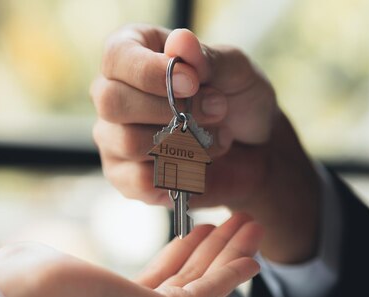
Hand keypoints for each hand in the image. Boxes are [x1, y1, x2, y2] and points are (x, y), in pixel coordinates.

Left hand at [0, 214, 261, 296]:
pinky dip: (229, 273)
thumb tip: (43, 257)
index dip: (187, 259)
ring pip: (202, 289)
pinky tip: (247, 255)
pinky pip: (205, 294)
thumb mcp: (51, 269)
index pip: (160, 290)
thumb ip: (62, 268)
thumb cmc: (20, 286)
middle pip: (189, 289)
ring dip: (229, 256)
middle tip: (237, 227)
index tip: (200, 235)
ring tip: (248, 226)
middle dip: (216, 255)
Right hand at [91, 25, 320, 262]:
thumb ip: (207, 58)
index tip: (193, 83)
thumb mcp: (235, 70)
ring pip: (129, 143)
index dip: (151, 72)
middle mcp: (112, 93)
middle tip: (215, 110)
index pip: (117, 57)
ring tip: (218, 138)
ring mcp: (113, 138)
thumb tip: (180, 43)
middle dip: (168, 110)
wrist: (256, 149)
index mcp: (131, 54)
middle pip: (112, 102)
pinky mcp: (124, 177)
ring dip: (184, 143)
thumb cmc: (238, 100)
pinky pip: (140, 181)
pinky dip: (180, 174)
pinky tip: (200, 166)